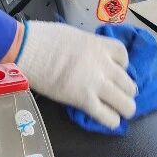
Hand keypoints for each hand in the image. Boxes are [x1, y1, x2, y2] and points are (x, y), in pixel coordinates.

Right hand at [15, 21, 136, 129]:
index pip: (124, 57)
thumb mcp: (73, 36)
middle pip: (129, 83)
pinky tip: (107, 120)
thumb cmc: (42, 38)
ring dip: (123, 108)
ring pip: (126, 103)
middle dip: (124, 91)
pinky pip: (108, 116)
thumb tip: (85, 57)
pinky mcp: (84, 100)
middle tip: (115, 95)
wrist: (27, 49)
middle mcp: (103, 64)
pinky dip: (111, 120)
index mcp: (99, 45)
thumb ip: (86, 48)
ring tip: (116, 110)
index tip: (113, 70)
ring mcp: (95, 83)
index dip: (122, 66)